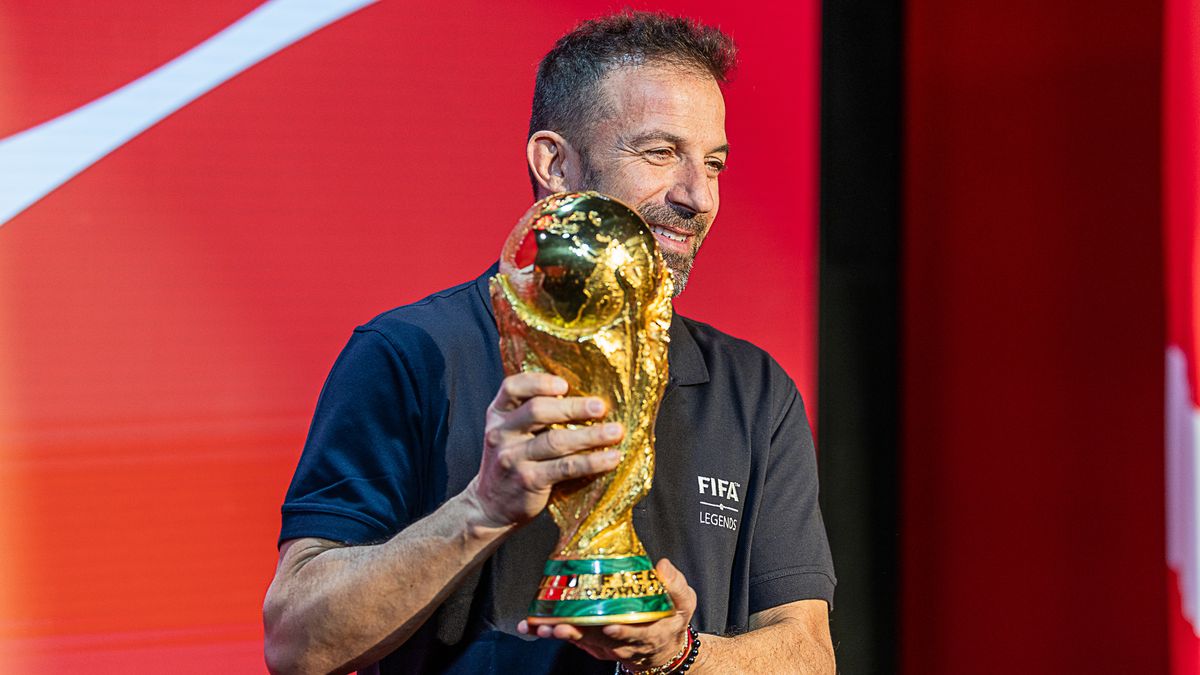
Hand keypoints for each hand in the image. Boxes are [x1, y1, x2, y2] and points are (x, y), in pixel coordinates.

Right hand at [467, 372, 623, 527]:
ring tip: (615, 432)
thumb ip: (533, 416)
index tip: (564, 385)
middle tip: (600, 407)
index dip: (539, 382)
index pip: (513, 387)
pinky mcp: (528, 480)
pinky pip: (564, 467)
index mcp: (498, 414)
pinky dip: (591, 462)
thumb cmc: (513, 463)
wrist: (491, 507)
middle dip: (572, 408)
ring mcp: (512, 457)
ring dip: (590, 435)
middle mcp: (501, 433)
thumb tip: (585, 399)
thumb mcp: (511, 434)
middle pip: (537, 411)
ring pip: (555, 440)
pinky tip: (610, 458)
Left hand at [517, 558, 697, 670]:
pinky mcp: (591, 644)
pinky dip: (550, 633)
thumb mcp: (684, 603)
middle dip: (578, 633)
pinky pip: (570, 639)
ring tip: (539, 626)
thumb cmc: (670, 620)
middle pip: (599, 640)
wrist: (662, 649)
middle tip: (559, 625)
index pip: (636, 634)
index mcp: (649, 633)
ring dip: (559, 634)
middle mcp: (624, 644)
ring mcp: (606, 646)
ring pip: (581, 641)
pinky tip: (532, 626)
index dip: (623, 631)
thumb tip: (663, 565)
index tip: (610, 625)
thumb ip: (676, 585)